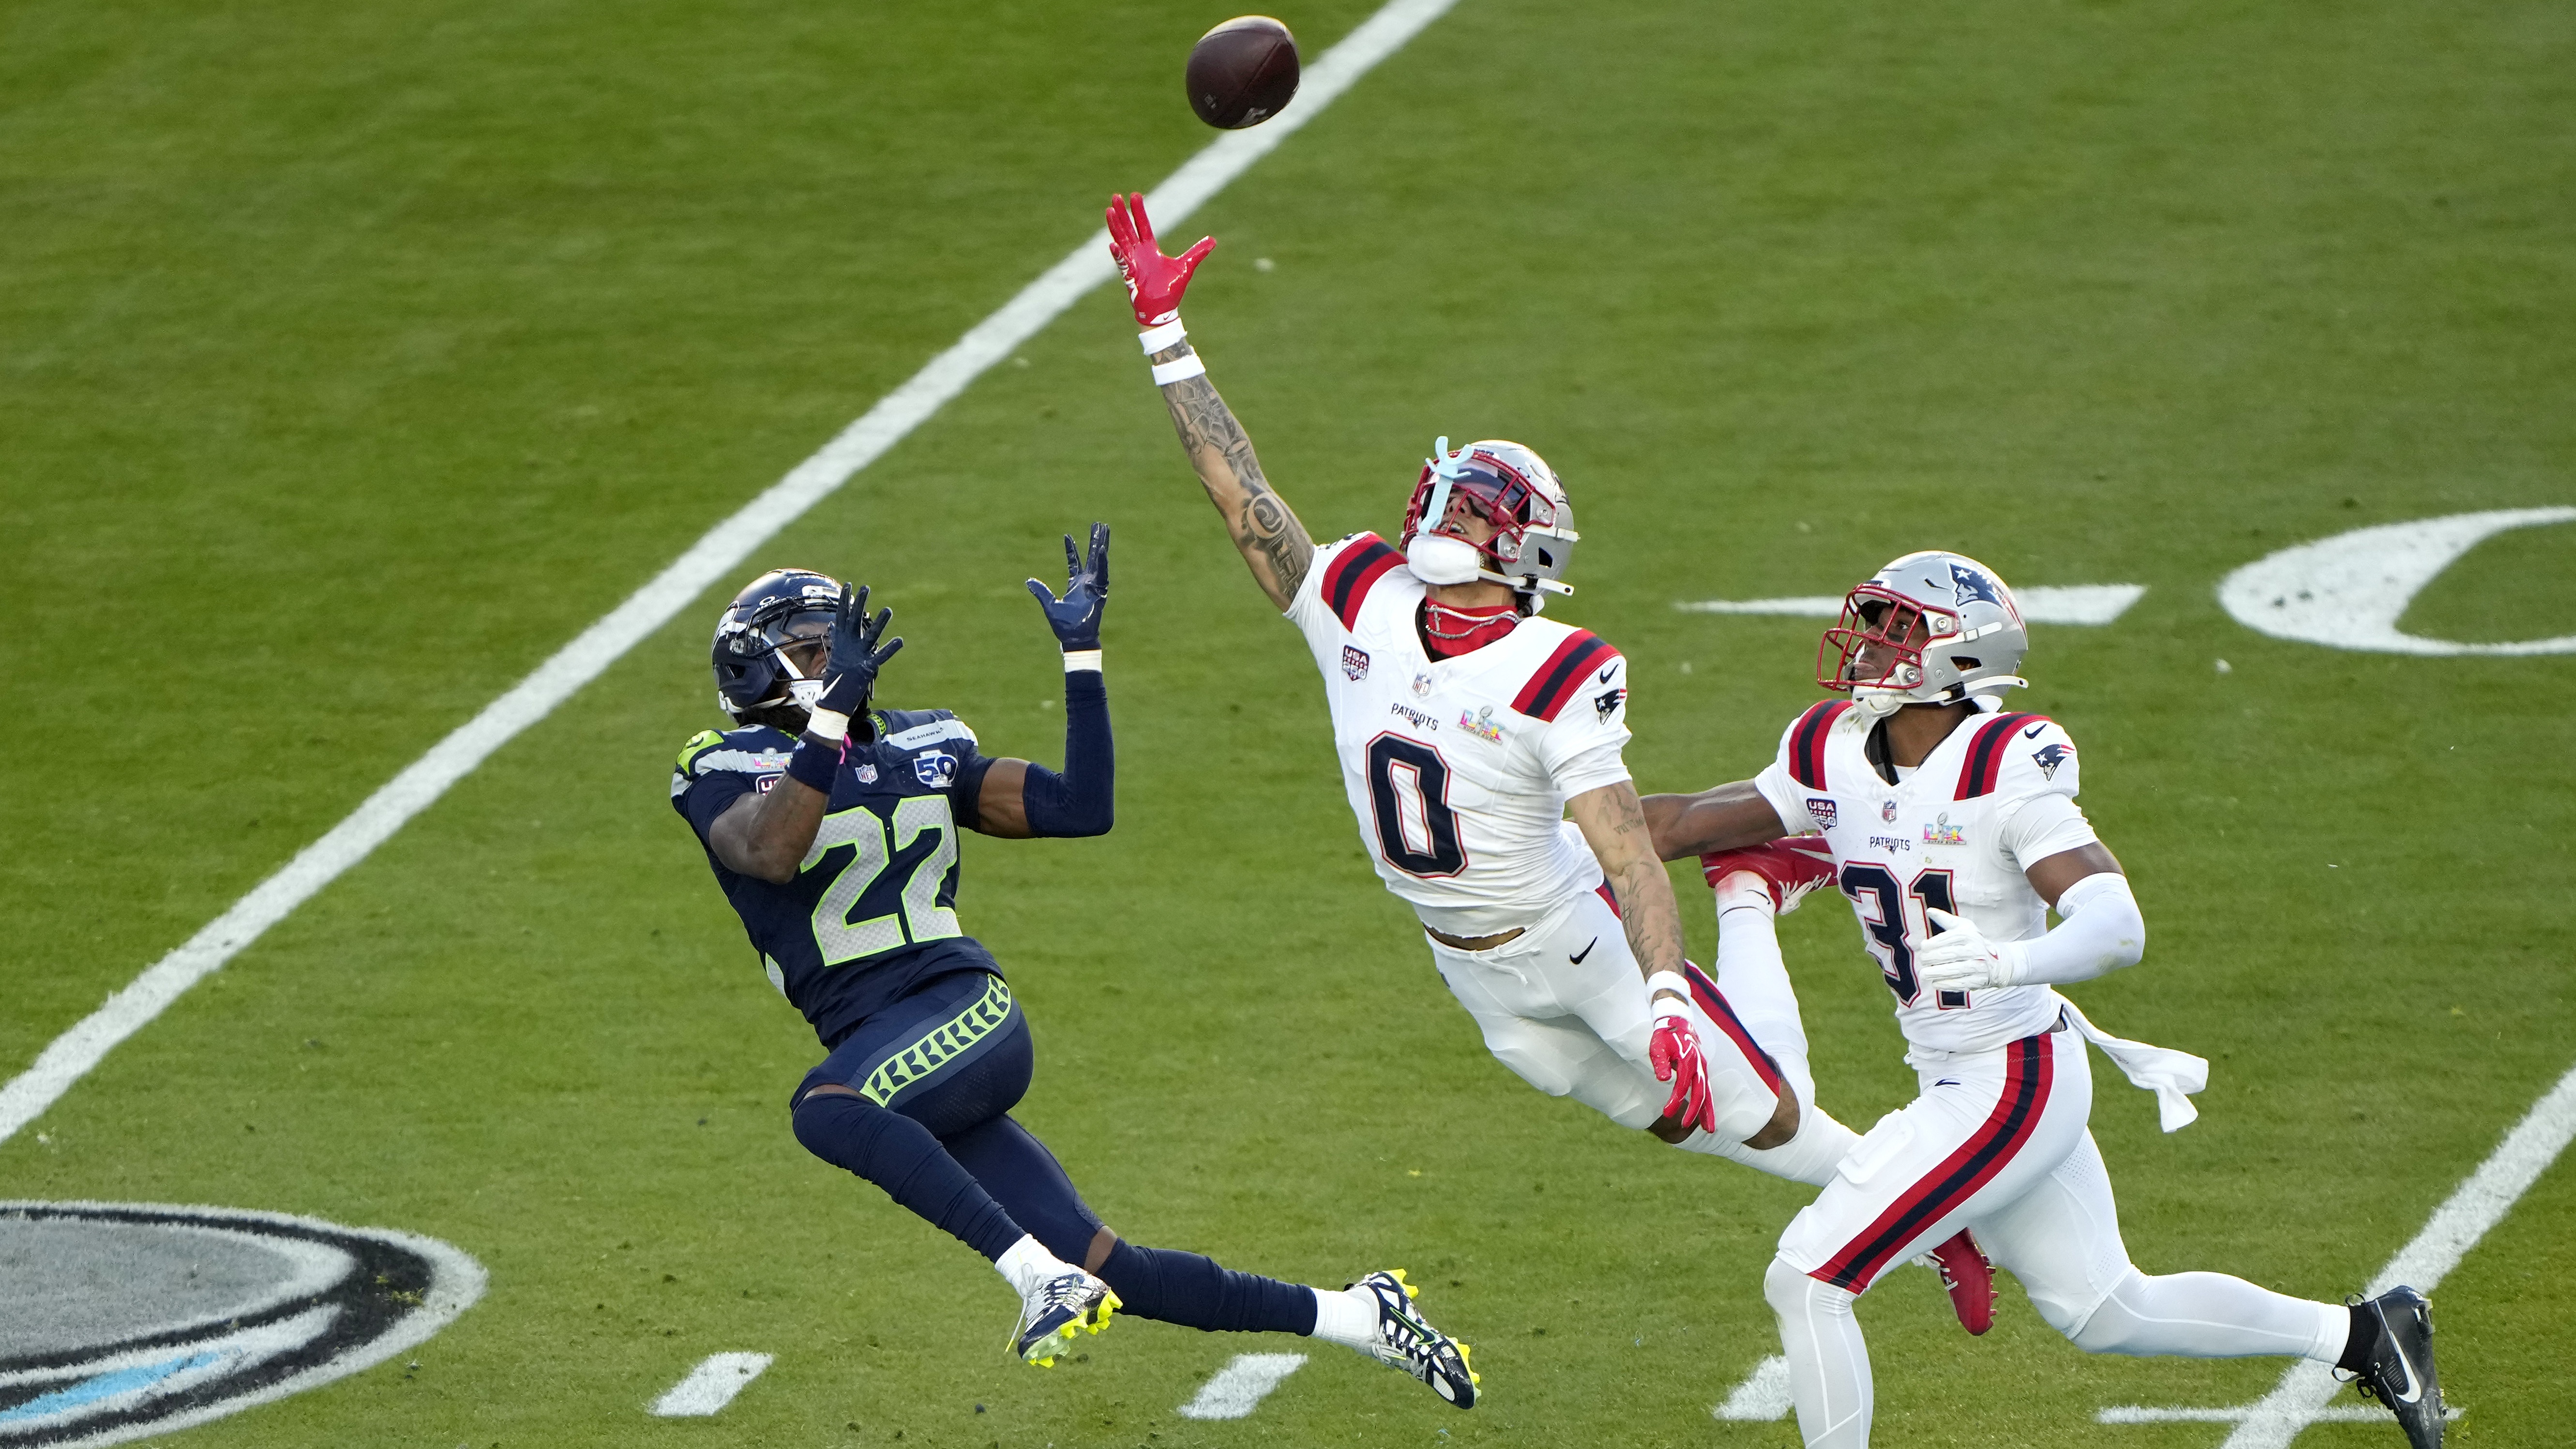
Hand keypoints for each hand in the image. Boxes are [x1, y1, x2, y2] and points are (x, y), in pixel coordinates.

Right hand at [815, 583, 902, 717]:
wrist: (831, 703)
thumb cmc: (834, 680)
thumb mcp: (834, 655)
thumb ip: (837, 638)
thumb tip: (834, 625)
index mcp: (840, 643)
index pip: (842, 617)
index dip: (845, 601)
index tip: (849, 585)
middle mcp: (848, 647)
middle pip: (854, 621)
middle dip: (859, 604)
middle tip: (865, 587)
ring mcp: (857, 657)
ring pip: (870, 636)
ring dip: (880, 623)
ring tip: (888, 610)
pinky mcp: (866, 669)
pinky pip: (880, 657)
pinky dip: (890, 649)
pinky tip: (900, 641)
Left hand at [1025, 522, 1109, 650]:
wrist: (1075, 639)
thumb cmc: (1064, 626)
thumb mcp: (1049, 605)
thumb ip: (1041, 592)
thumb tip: (1028, 580)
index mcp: (1075, 585)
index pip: (1074, 562)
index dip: (1071, 549)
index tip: (1067, 536)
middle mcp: (1087, 582)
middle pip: (1092, 556)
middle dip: (1094, 540)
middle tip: (1099, 524)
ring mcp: (1095, 586)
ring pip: (1099, 561)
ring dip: (1101, 545)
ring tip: (1105, 529)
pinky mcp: (1100, 592)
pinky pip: (1102, 574)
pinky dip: (1102, 562)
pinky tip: (1102, 550)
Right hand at [1105, 193, 1213, 327]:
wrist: (1164, 310)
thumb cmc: (1170, 290)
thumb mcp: (1186, 266)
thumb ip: (1197, 252)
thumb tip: (1213, 241)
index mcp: (1150, 249)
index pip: (1142, 225)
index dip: (1139, 211)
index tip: (1135, 195)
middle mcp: (1139, 253)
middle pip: (1128, 229)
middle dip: (1122, 214)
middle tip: (1116, 197)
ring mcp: (1132, 263)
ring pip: (1121, 241)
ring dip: (1115, 227)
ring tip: (1109, 211)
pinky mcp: (1130, 277)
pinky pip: (1122, 264)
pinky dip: (1118, 255)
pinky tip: (1112, 244)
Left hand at [1648, 1012, 1717, 1134]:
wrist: (1678, 1022)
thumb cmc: (1665, 1036)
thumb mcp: (1658, 1046)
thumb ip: (1661, 1063)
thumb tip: (1663, 1079)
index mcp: (1687, 1059)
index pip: (1682, 1084)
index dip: (1675, 1100)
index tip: (1665, 1113)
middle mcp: (1699, 1065)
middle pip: (1700, 1092)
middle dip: (1694, 1110)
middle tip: (1686, 1125)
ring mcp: (1703, 1068)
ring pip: (1708, 1093)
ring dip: (1708, 1112)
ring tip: (1710, 1130)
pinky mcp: (1703, 1071)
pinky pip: (1707, 1090)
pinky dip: (1707, 1104)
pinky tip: (1706, 1117)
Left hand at [1920, 908, 2027, 991]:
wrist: (1998, 962)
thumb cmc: (1974, 942)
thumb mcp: (1964, 928)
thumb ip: (1945, 919)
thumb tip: (1929, 911)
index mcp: (1969, 936)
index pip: (1947, 939)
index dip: (1932, 944)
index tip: (1923, 947)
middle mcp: (1974, 950)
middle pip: (1948, 955)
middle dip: (1931, 959)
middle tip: (1923, 961)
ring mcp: (1977, 966)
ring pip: (1953, 970)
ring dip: (1935, 973)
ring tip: (1924, 974)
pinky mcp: (1978, 980)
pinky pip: (1959, 983)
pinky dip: (1946, 984)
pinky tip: (1935, 983)